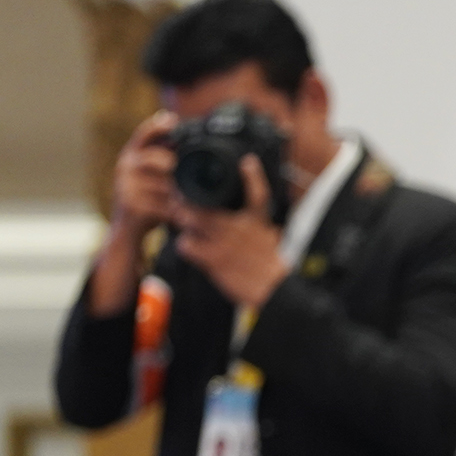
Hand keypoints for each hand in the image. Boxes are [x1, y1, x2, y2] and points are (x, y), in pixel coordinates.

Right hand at [90, 111, 180, 316]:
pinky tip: (189, 214)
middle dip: (179, 168)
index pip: (142, 135)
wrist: (126, 233)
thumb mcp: (150, 177)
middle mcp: (125, 167)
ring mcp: (127, 187)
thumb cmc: (145, 201)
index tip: (173, 120)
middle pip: (159, 160)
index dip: (156, 126)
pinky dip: (179, 211)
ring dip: (183, 193)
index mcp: (130, 156)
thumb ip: (164, 159)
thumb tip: (185, 138)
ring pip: (165, 185)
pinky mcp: (133, 207)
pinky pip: (164, 206)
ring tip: (196, 198)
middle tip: (196, 176)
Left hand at [173, 154, 288, 309]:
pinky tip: (189, 246)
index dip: (252, 174)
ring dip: (182, 219)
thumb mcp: (270, 237)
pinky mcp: (213, 260)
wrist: (273, 292)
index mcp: (257, 221)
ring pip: (190, 220)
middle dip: (187, 199)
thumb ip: (259, 221)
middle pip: (205, 202)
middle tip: (181, 199)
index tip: (246, 163)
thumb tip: (258, 212)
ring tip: (183, 222)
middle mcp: (239, 228)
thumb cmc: (269, 265)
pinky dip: (184, 244)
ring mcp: (224, 243)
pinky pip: (186, 245)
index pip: (257, 191)